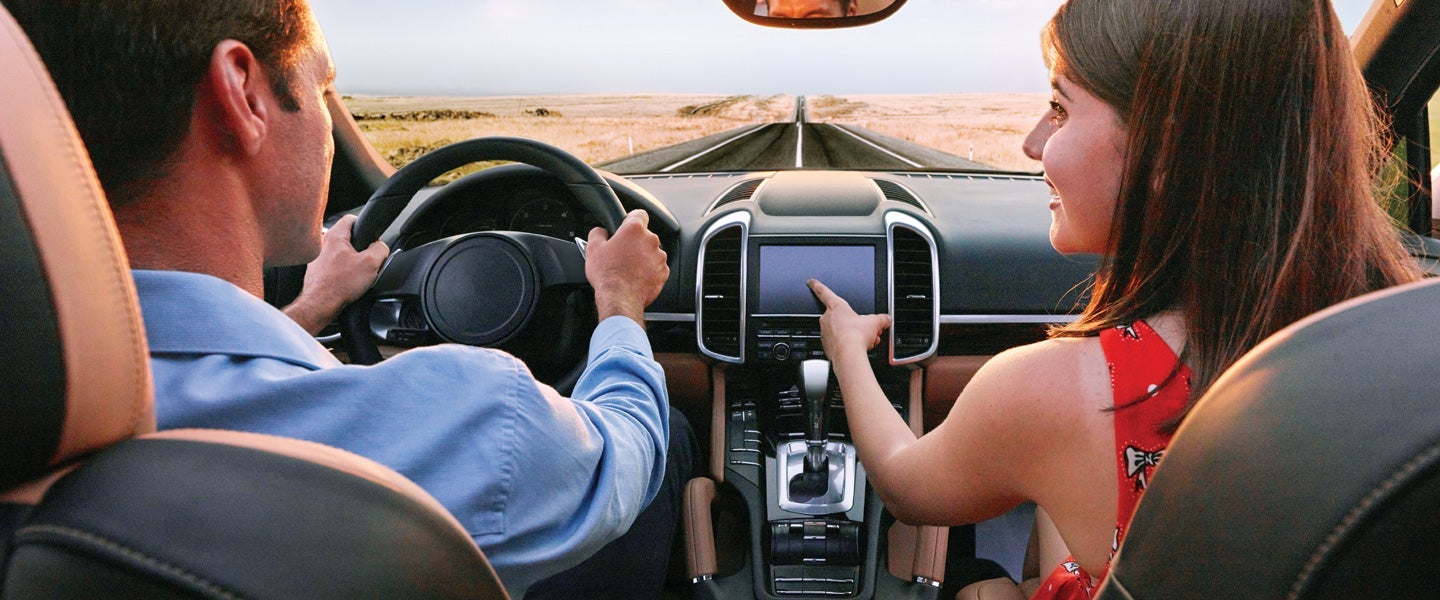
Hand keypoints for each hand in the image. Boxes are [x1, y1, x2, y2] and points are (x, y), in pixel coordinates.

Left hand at [282, 214, 389, 334]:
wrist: (320, 304)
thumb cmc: (339, 285)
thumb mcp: (371, 264)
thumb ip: (380, 249)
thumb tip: (381, 247)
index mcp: (335, 236)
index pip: (352, 218)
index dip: (366, 226)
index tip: (371, 238)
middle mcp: (322, 243)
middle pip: (348, 237)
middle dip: (360, 248)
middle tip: (366, 260)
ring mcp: (317, 257)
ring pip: (341, 252)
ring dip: (350, 261)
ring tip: (356, 274)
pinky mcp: (316, 270)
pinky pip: (334, 266)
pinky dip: (341, 272)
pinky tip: (346, 282)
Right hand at [585, 210, 668, 326]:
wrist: (620, 299)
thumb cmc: (607, 274)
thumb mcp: (593, 249)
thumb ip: (597, 233)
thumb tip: (600, 231)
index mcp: (634, 230)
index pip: (639, 214)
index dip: (631, 219)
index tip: (626, 227)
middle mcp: (650, 240)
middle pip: (644, 235)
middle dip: (635, 243)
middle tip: (622, 254)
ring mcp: (659, 257)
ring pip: (651, 252)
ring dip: (643, 257)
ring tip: (628, 268)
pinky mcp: (663, 272)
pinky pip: (657, 267)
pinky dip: (649, 271)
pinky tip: (636, 277)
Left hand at [809, 278, 890, 362]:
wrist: (849, 356)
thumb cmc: (856, 336)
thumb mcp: (874, 323)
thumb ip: (881, 319)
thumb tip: (886, 319)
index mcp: (836, 307)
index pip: (824, 292)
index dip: (817, 285)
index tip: (811, 281)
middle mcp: (827, 318)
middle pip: (841, 317)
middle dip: (853, 322)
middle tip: (864, 329)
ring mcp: (825, 333)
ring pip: (840, 331)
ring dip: (852, 334)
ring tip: (864, 340)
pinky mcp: (826, 346)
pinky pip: (837, 343)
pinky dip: (847, 345)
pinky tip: (856, 348)